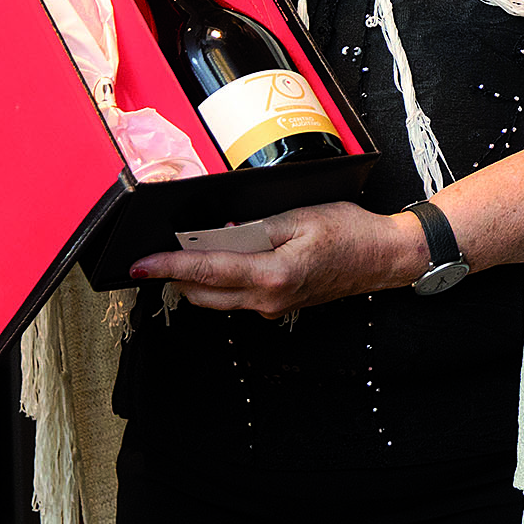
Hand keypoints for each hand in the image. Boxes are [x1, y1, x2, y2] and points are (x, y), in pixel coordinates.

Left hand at [127, 201, 431, 316]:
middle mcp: (269, 299)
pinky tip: (229, 257)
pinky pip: (238, 297)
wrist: (384, 258)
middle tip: (161, 252)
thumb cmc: (350, 232)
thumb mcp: (300, 216)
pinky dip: (223, 280)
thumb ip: (255, 228)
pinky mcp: (279, 305)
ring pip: (217, 299)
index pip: (206, 273)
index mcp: (273, 275)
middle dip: (176, 275)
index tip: (139, 265)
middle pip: (202, 294)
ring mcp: (274, 307)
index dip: (167, 267)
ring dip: (198, 279)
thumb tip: (219, 235)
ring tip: (194, 250)